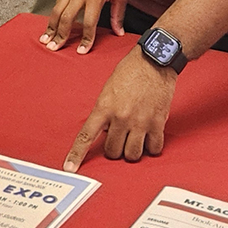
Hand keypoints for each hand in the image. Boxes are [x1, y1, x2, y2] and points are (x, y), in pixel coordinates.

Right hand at [41, 0, 127, 53]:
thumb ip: (118, 14)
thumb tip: (119, 31)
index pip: (89, 23)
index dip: (86, 39)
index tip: (83, 51)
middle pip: (67, 19)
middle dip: (60, 36)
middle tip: (55, 48)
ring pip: (56, 12)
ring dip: (50, 27)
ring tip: (45, 39)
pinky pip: (56, 4)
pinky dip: (52, 16)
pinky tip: (50, 24)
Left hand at [64, 47, 176, 171]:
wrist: (154, 60)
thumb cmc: (130, 71)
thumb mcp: (109, 89)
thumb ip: (105, 111)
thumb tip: (107, 131)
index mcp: (104, 107)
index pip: (86, 136)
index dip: (76, 155)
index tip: (69, 167)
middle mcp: (121, 118)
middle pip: (112, 152)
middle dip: (114, 149)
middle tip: (119, 138)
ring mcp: (140, 122)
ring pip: (132, 155)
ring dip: (132, 151)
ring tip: (134, 139)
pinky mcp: (158, 123)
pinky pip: (153, 149)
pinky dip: (151, 147)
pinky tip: (149, 138)